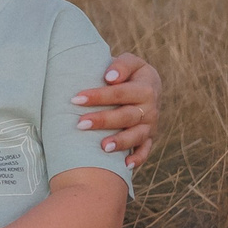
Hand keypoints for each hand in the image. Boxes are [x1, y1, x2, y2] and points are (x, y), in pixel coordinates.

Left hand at [71, 51, 159, 168]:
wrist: (148, 85)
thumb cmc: (130, 72)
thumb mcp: (130, 61)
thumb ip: (122, 65)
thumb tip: (110, 77)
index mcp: (146, 87)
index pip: (120, 92)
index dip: (99, 96)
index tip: (76, 99)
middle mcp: (150, 108)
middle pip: (126, 116)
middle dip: (103, 120)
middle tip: (79, 124)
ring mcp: (151, 125)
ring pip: (136, 136)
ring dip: (120, 142)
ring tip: (102, 147)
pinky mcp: (150, 138)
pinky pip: (145, 150)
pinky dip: (137, 158)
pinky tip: (125, 165)